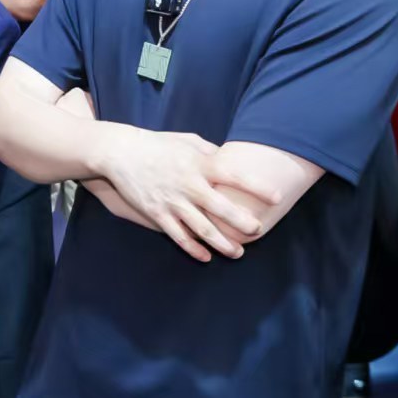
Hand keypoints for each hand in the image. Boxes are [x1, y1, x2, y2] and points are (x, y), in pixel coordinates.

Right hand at [98, 127, 269, 262]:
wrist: (119, 152)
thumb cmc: (157, 144)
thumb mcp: (187, 141)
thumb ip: (211, 152)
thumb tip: (231, 161)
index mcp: (199, 164)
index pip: (235, 176)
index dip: (258, 188)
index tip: (277, 198)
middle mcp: (188, 185)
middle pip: (222, 209)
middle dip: (243, 223)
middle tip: (258, 231)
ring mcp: (172, 202)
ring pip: (202, 229)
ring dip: (223, 244)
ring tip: (238, 253)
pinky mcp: (157, 213)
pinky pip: (178, 236)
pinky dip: (193, 248)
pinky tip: (206, 256)